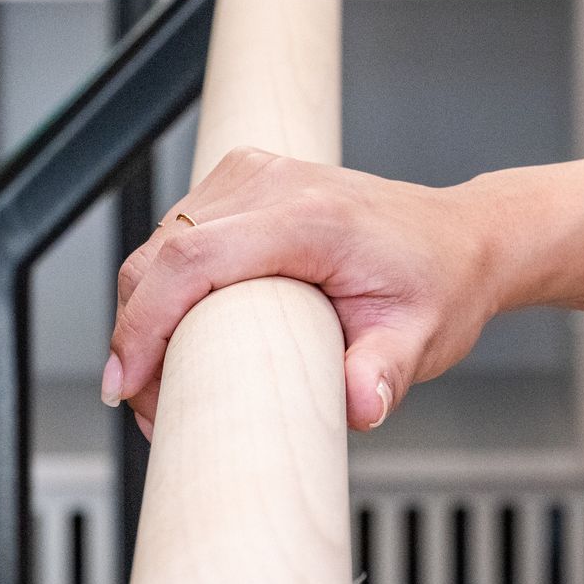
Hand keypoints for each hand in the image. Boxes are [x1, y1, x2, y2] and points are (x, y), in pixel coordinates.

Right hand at [105, 149, 506, 434]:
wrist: (458, 238)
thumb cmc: (438, 283)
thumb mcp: (421, 339)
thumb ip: (386, 374)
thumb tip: (359, 407)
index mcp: (310, 216)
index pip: (194, 258)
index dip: (144, 322)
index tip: (125, 385)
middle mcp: (273, 182)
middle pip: (161, 252)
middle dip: (137, 334)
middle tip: (151, 409)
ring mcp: (252, 175)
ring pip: (160, 244)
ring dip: (146, 313)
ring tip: (168, 383)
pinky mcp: (241, 182)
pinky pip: (177, 233)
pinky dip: (164, 286)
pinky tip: (182, 335)